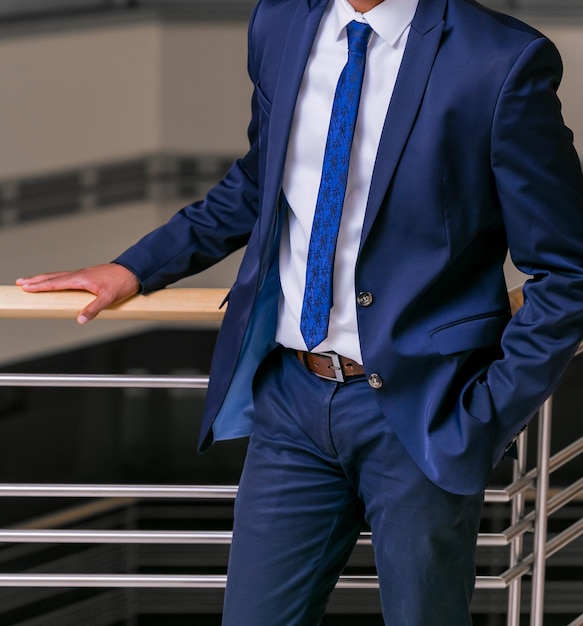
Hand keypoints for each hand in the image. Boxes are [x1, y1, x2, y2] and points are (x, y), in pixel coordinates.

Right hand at [16, 263, 139, 324]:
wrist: (134, 271)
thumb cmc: (122, 283)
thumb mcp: (109, 298)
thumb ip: (94, 309)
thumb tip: (80, 319)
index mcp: (81, 279)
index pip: (56, 283)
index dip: (40, 286)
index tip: (26, 287)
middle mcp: (80, 274)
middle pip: (53, 277)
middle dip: (36, 280)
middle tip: (21, 283)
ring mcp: (83, 274)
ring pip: (59, 276)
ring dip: (44, 279)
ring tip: (32, 281)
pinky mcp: (88, 276)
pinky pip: (67, 276)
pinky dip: (56, 278)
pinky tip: (56, 282)